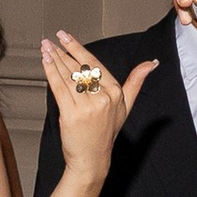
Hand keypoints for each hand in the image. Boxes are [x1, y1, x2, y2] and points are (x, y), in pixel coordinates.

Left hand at [38, 32, 153, 177]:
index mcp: (116, 92)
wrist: (92, 159)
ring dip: (54, 59)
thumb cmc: (106, 133)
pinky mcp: (72, 114)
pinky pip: (59, 88)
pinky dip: (50, 72)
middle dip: (63, 51)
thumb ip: (137, 82)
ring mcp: (88, 106)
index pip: (95, 65)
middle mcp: (104, 97)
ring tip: (45, 47)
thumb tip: (152, 63)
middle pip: (80, 68)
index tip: (67, 37)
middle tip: (52, 39)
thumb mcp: (126, 106)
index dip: (78, 49)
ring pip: (68, 76)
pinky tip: (45, 62)